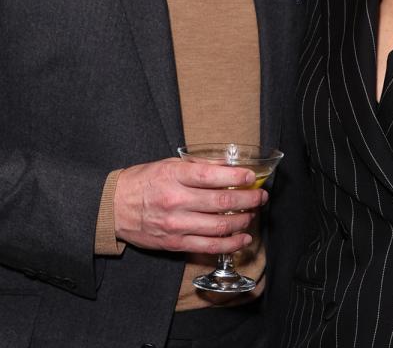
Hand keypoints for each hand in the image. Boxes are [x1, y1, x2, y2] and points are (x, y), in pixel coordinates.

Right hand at [113, 157, 265, 253]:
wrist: (111, 208)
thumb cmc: (142, 183)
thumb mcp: (168, 165)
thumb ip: (199, 166)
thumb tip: (229, 165)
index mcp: (174, 177)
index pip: (213, 176)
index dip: (238, 176)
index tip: (252, 177)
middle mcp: (176, 201)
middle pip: (222, 201)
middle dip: (248, 199)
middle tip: (260, 197)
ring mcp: (176, 225)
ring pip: (220, 226)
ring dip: (243, 221)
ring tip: (253, 215)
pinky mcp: (174, 243)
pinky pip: (209, 246)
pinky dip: (230, 244)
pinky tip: (243, 238)